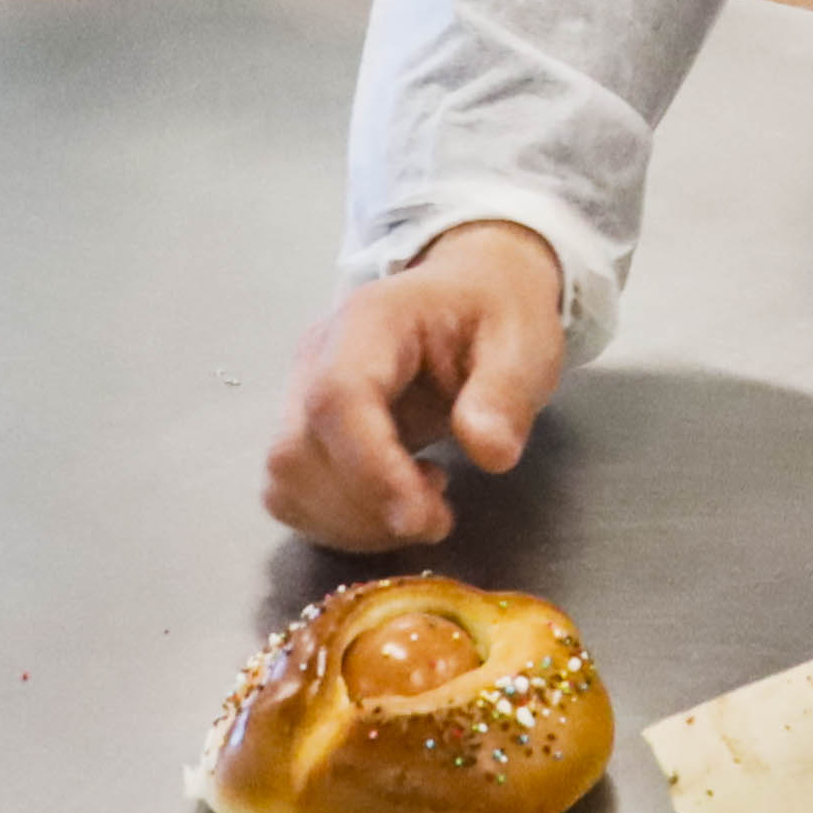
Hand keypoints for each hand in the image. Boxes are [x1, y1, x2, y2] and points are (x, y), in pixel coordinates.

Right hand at [264, 220, 564, 550]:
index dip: (370, 468)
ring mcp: (302, 393)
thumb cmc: (495, 311)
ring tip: (422, 502)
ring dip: (352, 521)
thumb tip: (489, 453)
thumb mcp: (525, 341)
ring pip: (288, 480)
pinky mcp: (305, 431)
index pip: (338, 397)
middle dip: (366, 507)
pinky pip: (294, 493)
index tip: (420, 517)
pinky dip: (339, 522)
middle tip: (438, 516)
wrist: (472, 290)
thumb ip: (506, 395)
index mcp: (371, 320)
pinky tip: (394, 502)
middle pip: (300, 449)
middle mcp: (318, 355)